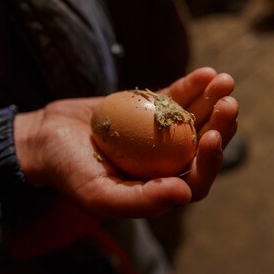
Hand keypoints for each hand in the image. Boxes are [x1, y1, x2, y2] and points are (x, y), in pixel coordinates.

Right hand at [13, 67, 237, 219]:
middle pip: (202, 146)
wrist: (45, 137)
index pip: (196, 180)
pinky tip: (206, 73)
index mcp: (158, 189)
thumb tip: (184, 195)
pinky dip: (191, 86)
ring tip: (224, 81)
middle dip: (220, 124)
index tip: (215, 135)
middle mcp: (164, 164)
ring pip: (194, 119)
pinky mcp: (149, 111)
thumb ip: (140, 200)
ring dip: (212, 101)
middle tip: (228, 102)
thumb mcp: (99, 193)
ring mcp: (159, 136)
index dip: (212, 160)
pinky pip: (175, 99)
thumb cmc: (69, 171)